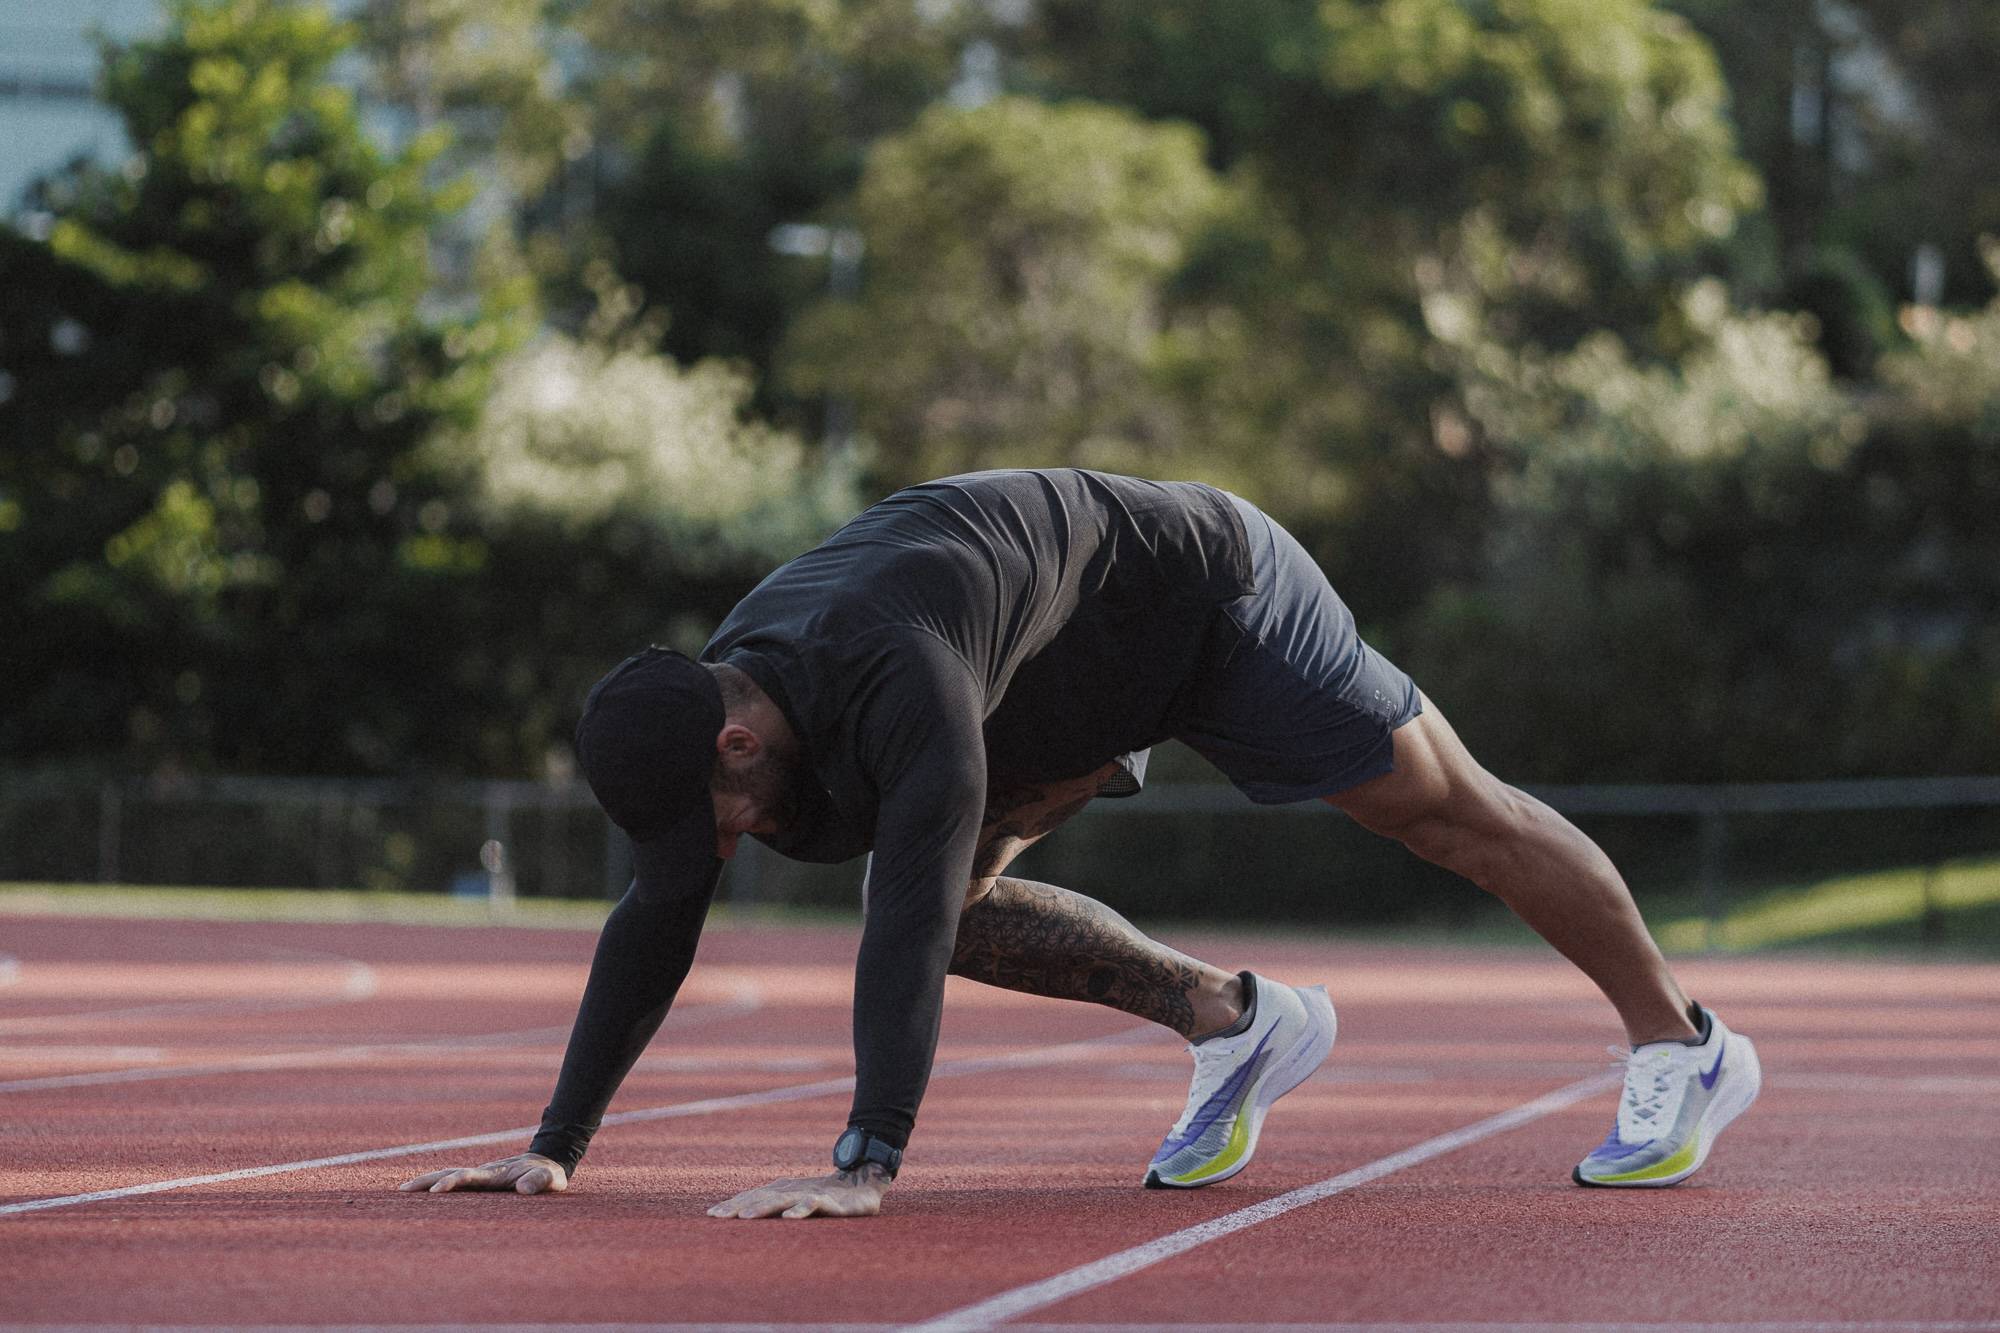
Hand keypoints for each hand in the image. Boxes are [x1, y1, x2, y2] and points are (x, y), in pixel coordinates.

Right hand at [398, 1152, 568, 1195]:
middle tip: (402, 1192)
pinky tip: (420, 1196)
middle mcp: (481, 1173)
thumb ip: (537, 1182)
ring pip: (446, 1176)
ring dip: (425, 1183)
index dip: (451, 1182)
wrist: (546, 1163)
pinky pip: (453, 1185)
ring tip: (400, 1193)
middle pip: (448, 1173)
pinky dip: (434, 1187)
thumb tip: (523, 1190)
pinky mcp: (478, 1184)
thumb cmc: (548, 1174)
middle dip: (426, 1181)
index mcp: (493, 1174)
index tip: (435, 1192)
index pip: (466, 1177)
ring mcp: (478, 1178)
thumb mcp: (549, 1179)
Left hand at [706, 1166, 889, 1218]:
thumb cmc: (823, 1194)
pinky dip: (801, 1209)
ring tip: (745, 1217)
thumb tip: (743, 1216)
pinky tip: (790, 1218)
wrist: (861, 1179)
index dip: (732, 1204)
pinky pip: (814, 1204)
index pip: (752, 1196)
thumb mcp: (795, 1199)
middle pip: (761, 1197)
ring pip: (782, 1200)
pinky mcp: (830, 1200)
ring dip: (763, 1207)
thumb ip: (773, 1206)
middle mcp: (791, 1189)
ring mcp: (809, 1193)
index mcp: (781, 1190)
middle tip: (718, 1217)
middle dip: (739, 1207)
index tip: (710, 1215)